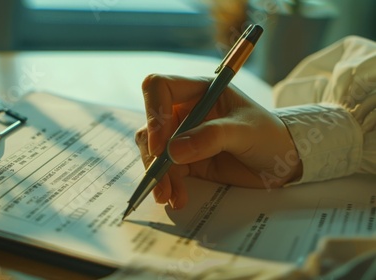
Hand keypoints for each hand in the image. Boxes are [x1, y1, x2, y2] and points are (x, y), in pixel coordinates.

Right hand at [135, 75, 302, 209]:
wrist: (280, 163)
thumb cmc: (269, 135)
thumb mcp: (245, 132)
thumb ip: (212, 137)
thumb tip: (173, 151)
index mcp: (199, 91)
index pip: (160, 88)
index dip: (154, 112)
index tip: (161, 144)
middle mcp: (185, 111)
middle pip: (151, 125)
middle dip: (153, 154)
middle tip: (160, 178)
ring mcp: (182, 136)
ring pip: (152, 150)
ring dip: (157, 174)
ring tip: (168, 196)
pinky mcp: (183, 159)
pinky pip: (164, 170)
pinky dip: (167, 185)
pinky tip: (177, 198)